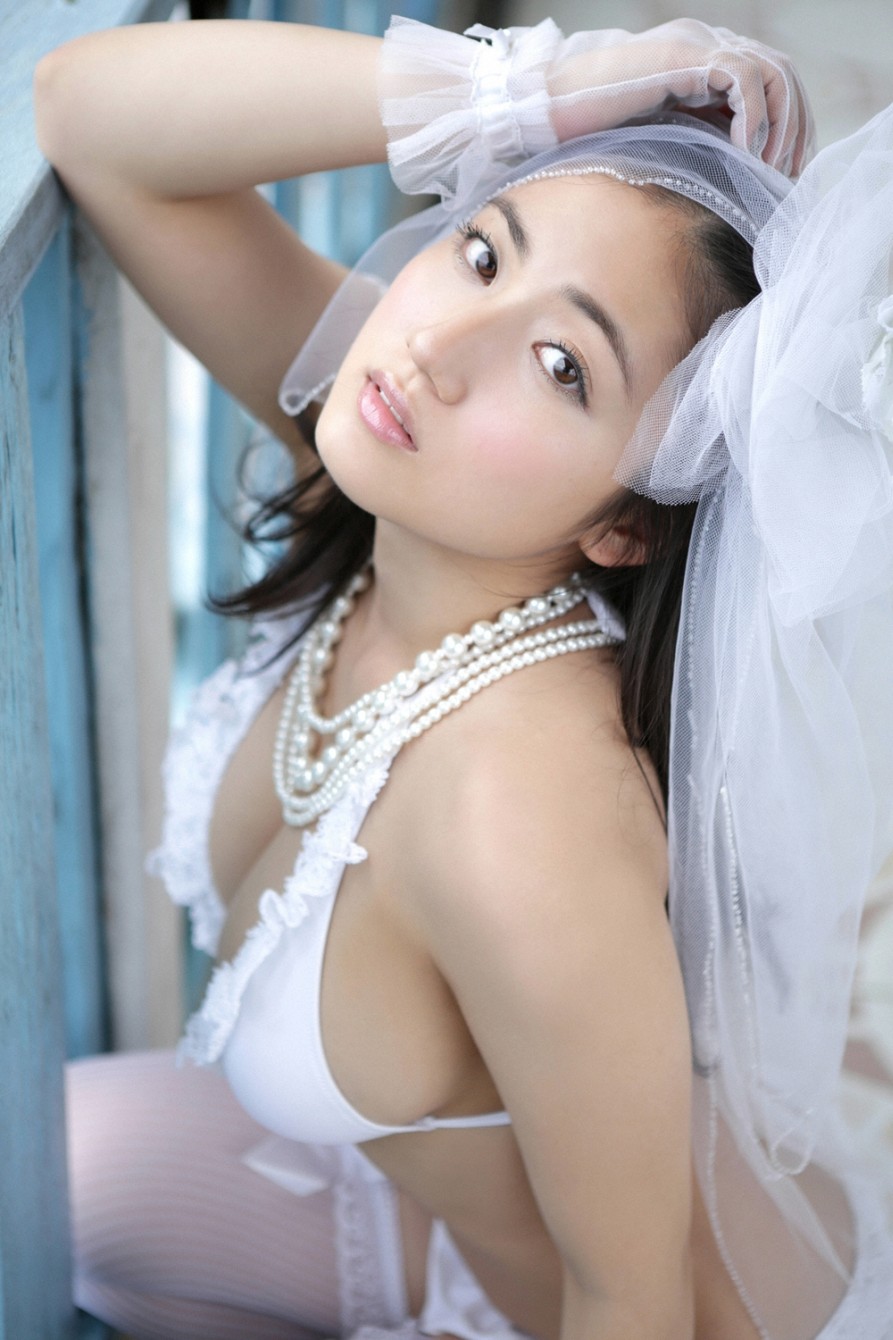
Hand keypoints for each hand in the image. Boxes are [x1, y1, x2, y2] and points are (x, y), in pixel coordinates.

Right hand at [546, 17, 813, 175]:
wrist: (547, 111)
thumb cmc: (588, 135)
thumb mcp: (659, 139)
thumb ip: (695, 142)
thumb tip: (733, 181)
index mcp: (702, 62)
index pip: (770, 82)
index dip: (788, 128)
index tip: (782, 175)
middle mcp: (706, 44)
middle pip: (782, 74)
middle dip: (794, 129)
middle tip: (784, 178)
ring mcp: (697, 43)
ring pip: (774, 72)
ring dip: (780, 126)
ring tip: (765, 170)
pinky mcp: (684, 56)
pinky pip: (744, 80)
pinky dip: (754, 120)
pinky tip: (744, 155)